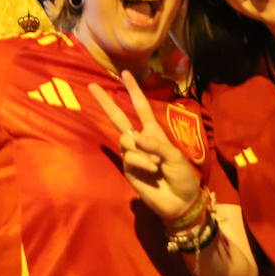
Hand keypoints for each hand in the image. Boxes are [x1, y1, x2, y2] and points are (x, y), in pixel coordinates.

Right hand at [90, 72, 201, 223]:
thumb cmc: (182, 175)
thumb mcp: (174, 155)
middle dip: (106, 102)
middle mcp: (140, 140)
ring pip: (126, 141)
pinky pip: (129, 157)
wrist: (180, 201)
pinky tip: (152, 172)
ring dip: (143, 152)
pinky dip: (142, 162)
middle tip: (92, 85)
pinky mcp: (127, 169)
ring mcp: (131, 155)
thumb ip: (154, 143)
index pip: (140, 107)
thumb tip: (132, 137)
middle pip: (119, 117)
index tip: (125, 74)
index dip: (133, 90)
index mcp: (153, 132)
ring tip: (157, 166)